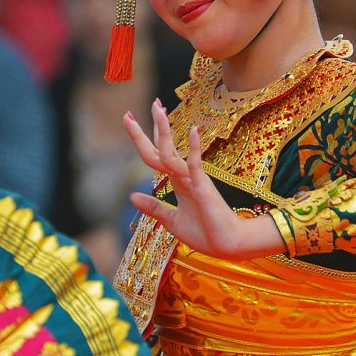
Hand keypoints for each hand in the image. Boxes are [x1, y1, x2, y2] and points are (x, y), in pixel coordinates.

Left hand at [125, 101, 284, 259]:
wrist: (228, 245)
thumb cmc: (204, 233)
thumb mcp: (171, 221)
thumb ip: (154, 207)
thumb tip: (132, 195)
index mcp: (176, 181)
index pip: (156, 154)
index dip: (143, 138)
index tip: (130, 120)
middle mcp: (183, 175)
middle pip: (160, 147)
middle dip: (146, 129)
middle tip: (128, 112)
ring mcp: (193, 178)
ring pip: (171, 152)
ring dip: (163, 131)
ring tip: (157, 110)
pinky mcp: (203, 187)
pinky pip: (196, 164)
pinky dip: (194, 148)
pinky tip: (193, 130)